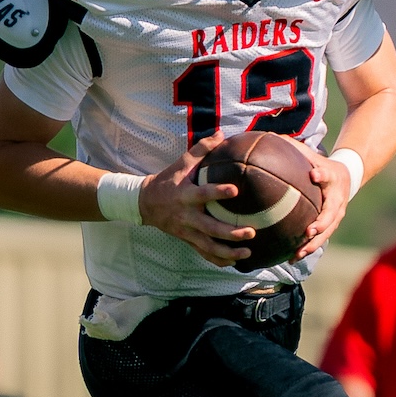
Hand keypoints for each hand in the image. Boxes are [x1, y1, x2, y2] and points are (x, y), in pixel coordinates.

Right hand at [137, 131, 254, 267]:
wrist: (145, 203)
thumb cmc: (168, 179)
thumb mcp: (182, 162)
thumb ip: (202, 149)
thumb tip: (222, 134)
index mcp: (185, 194)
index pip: (203, 193)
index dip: (217, 192)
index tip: (235, 191)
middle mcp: (186, 215)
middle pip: (209, 228)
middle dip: (230, 233)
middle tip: (251, 232)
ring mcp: (186, 231)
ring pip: (208, 245)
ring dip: (228, 251)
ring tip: (248, 252)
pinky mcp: (186, 239)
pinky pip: (203, 253)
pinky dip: (218, 259)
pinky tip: (234, 262)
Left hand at [285, 138, 350, 258]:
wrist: (346, 178)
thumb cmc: (320, 165)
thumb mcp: (311, 155)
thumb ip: (291, 147)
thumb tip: (265, 134)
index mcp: (331, 178)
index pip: (327, 175)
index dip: (322, 175)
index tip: (314, 174)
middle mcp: (337, 199)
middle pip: (331, 213)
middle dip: (321, 223)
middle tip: (309, 230)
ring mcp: (336, 215)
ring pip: (326, 232)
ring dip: (313, 243)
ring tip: (297, 253)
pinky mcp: (331, 226)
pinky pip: (319, 239)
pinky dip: (307, 248)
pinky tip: (290, 257)